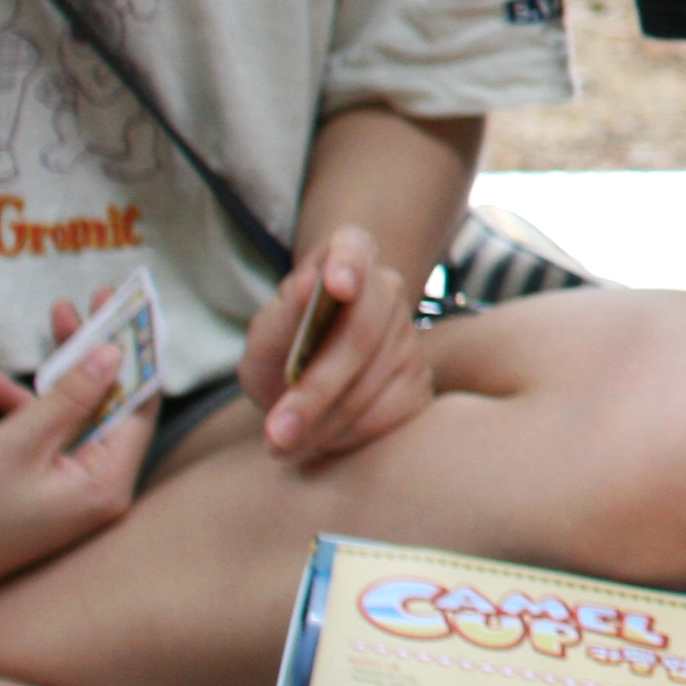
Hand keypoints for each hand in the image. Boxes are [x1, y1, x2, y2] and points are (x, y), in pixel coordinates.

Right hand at [0, 300, 150, 607]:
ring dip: (62, 372)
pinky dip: (29, 410)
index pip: (140, 405)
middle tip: (90, 301)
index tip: (129, 309)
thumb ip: (72, 395)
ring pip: (78, 416)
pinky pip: (48, 440)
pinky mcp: (38, 494)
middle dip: (98, 351)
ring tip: (53, 315)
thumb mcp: (20, 441)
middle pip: (111, 405)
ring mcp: (67, 495)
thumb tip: (116, 355)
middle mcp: (97, 492)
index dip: (136, 353)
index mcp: (107, 485)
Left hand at [240, 224, 433, 462]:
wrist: (309, 392)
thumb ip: (284, 317)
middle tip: (277, 431)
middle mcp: (385, 291)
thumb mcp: (265, 339)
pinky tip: (319, 437)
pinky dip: (345, 434)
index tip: (338, 286)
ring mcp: (409, 337)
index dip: (348, 263)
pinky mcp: (420, 382)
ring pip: (369, 383)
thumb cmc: (282, 356)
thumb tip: (305, 287)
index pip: (352, 245)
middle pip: (360, 334)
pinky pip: (386, 413)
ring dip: (322, 421)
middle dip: (317, 388)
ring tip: (284, 440)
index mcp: (343, 263)